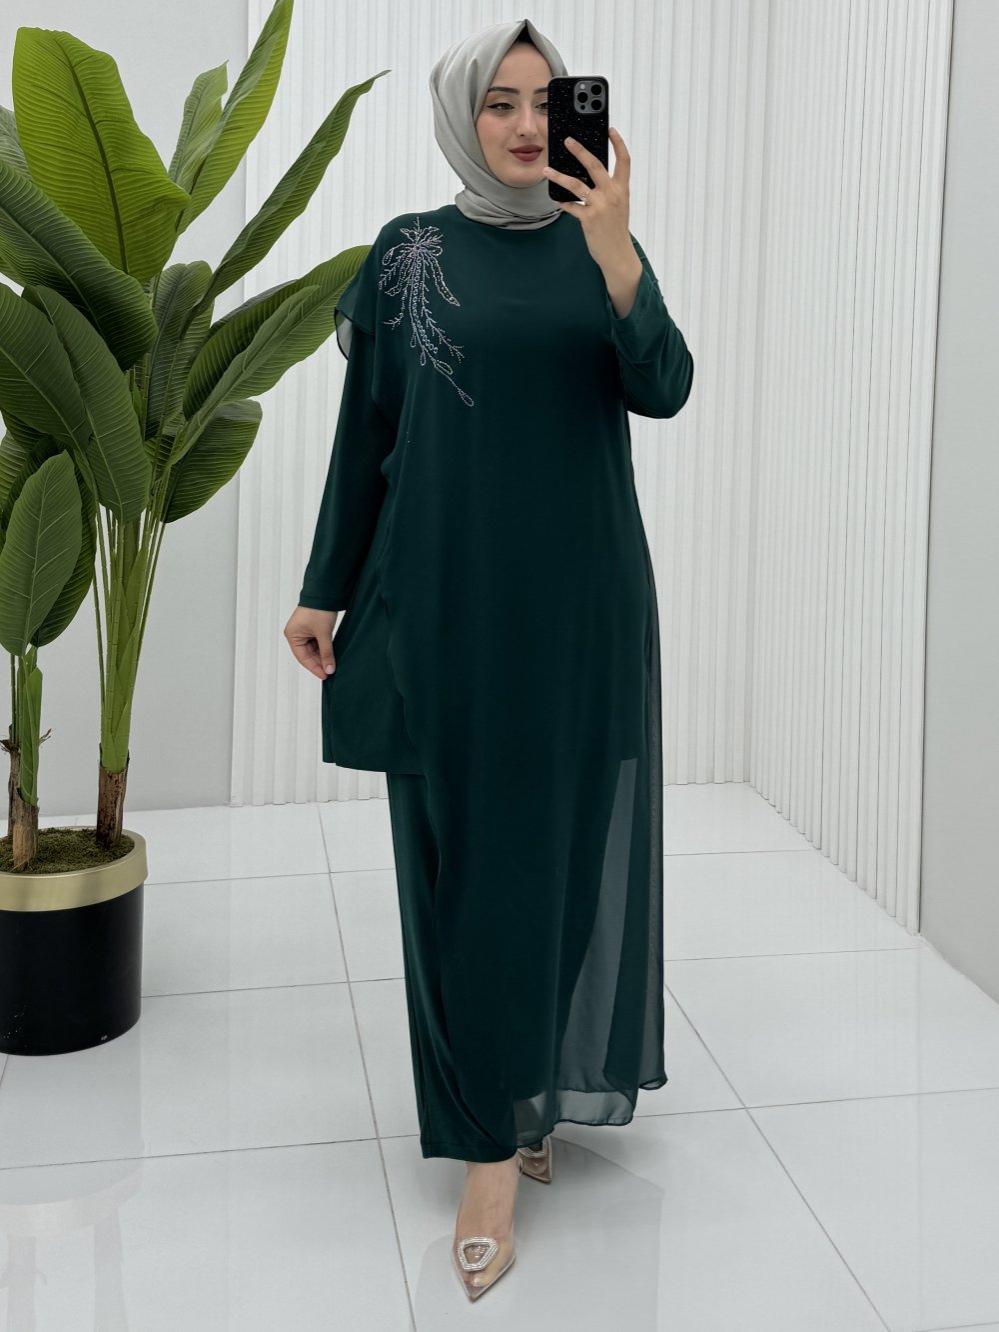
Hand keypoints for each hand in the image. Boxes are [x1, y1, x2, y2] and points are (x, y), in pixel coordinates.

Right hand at [285, 606, 337, 680]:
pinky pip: (317, 643)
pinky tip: (331, 656)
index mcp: (292, 635)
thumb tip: (330, 670)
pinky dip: (324, 649)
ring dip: (322, 657)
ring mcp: (304, 631)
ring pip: (313, 650)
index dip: (314, 668)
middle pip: (307, 654)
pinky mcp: (312, 628)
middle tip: (330, 672)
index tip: (325, 676)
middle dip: (319, 663)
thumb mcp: (324, 634)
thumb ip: (326, 653)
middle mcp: (296, 634)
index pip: (303, 657)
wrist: (325, 592)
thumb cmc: (319, 610)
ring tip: (332, 665)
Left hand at [541, 127, 633, 272]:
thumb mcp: (618, 205)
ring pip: (576, 185)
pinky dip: (562, 202)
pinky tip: (555, 198)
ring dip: (559, 176)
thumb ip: (608, 190)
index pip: (624, 161)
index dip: (618, 143)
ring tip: (546, 171)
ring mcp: (600, 206)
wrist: (618, 254)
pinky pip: (570, 206)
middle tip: (568, 140)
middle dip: (580, 150)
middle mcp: (612, 194)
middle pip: (595, 165)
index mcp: (622, 189)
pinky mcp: (588, 219)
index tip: (610, 130)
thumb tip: (590, 176)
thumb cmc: (616, 229)